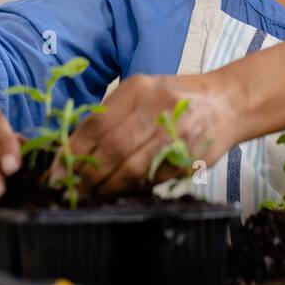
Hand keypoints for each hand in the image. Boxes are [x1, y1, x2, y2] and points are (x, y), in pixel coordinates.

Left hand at [62, 73, 241, 196]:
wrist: (228, 102)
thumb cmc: (177, 101)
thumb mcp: (143, 96)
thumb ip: (113, 119)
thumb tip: (72, 156)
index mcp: (137, 88)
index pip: (96, 124)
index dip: (73, 152)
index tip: (56, 173)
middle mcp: (157, 104)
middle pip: (112, 146)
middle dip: (86, 175)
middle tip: (69, 191)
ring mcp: (176, 130)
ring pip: (132, 165)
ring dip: (107, 186)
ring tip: (89, 196)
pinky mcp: (190, 153)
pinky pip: (154, 176)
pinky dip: (133, 188)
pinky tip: (119, 193)